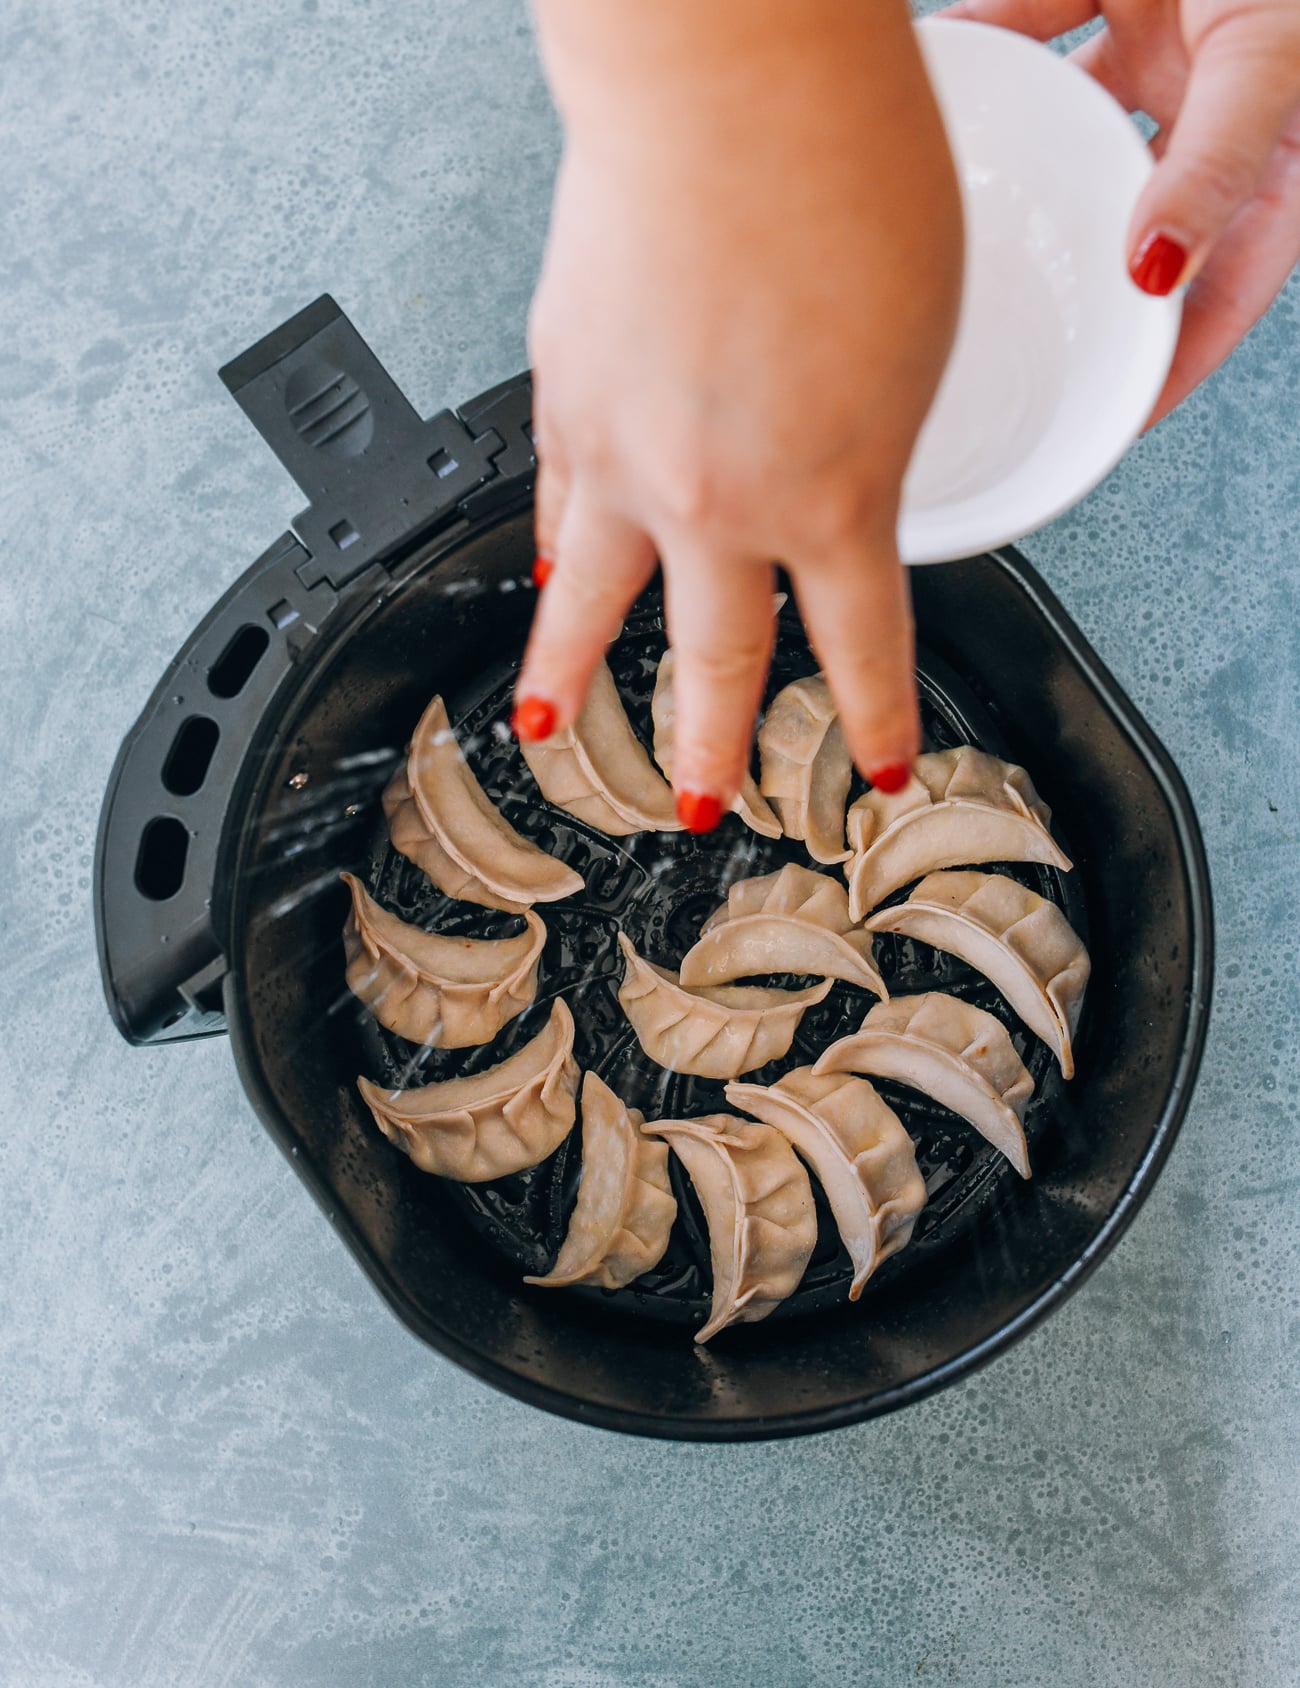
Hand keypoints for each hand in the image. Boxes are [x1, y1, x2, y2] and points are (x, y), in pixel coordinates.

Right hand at [514, 0, 963, 827]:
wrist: (727, 80)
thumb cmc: (843, 174)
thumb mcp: (919, 343)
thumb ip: (875, 442)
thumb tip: (839, 480)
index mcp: (833, 497)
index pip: (861, 651)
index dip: (876, 722)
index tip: (880, 768)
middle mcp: (717, 503)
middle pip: (713, 664)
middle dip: (709, 750)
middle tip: (698, 807)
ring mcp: (625, 459)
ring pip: (590, 609)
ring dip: (567, 680)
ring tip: (546, 731)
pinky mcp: (561, 398)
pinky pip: (554, 505)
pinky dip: (553, 550)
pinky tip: (547, 575)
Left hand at [944, 0, 1299, 421]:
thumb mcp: (1268, 68)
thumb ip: (1218, 167)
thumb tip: (1157, 273)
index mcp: (1273, 151)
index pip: (1217, 293)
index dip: (1163, 369)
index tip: (1097, 428)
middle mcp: (1213, 106)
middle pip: (1128, 220)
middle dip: (1068, 280)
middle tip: (988, 345)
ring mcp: (1165, 39)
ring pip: (1073, 127)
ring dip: (1017, 165)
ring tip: (939, 220)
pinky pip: (1038, 23)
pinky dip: (990, 45)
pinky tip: (939, 71)